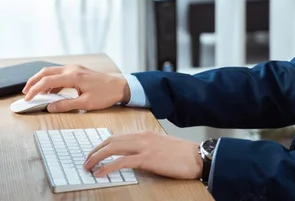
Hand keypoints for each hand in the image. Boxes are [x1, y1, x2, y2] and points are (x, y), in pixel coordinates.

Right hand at [21, 64, 130, 112]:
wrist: (120, 86)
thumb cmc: (106, 94)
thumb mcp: (85, 103)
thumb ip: (66, 105)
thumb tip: (50, 107)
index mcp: (73, 76)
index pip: (47, 81)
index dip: (35, 90)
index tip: (28, 99)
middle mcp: (73, 69)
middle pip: (46, 72)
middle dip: (33, 81)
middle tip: (26, 93)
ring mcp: (76, 68)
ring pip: (52, 71)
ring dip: (42, 81)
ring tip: (35, 93)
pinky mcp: (79, 71)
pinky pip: (60, 74)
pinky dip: (52, 81)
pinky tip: (50, 91)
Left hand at [83, 131, 202, 179]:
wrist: (196, 156)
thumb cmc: (182, 154)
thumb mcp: (162, 146)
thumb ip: (147, 147)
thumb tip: (133, 156)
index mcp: (145, 134)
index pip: (117, 137)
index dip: (102, 145)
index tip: (94, 154)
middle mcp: (142, 137)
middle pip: (111, 141)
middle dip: (95, 151)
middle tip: (86, 161)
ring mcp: (144, 147)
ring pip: (112, 148)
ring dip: (97, 158)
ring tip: (88, 167)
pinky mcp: (147, 158)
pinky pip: (121, 161)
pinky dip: (107, 167)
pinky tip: (100, 173)